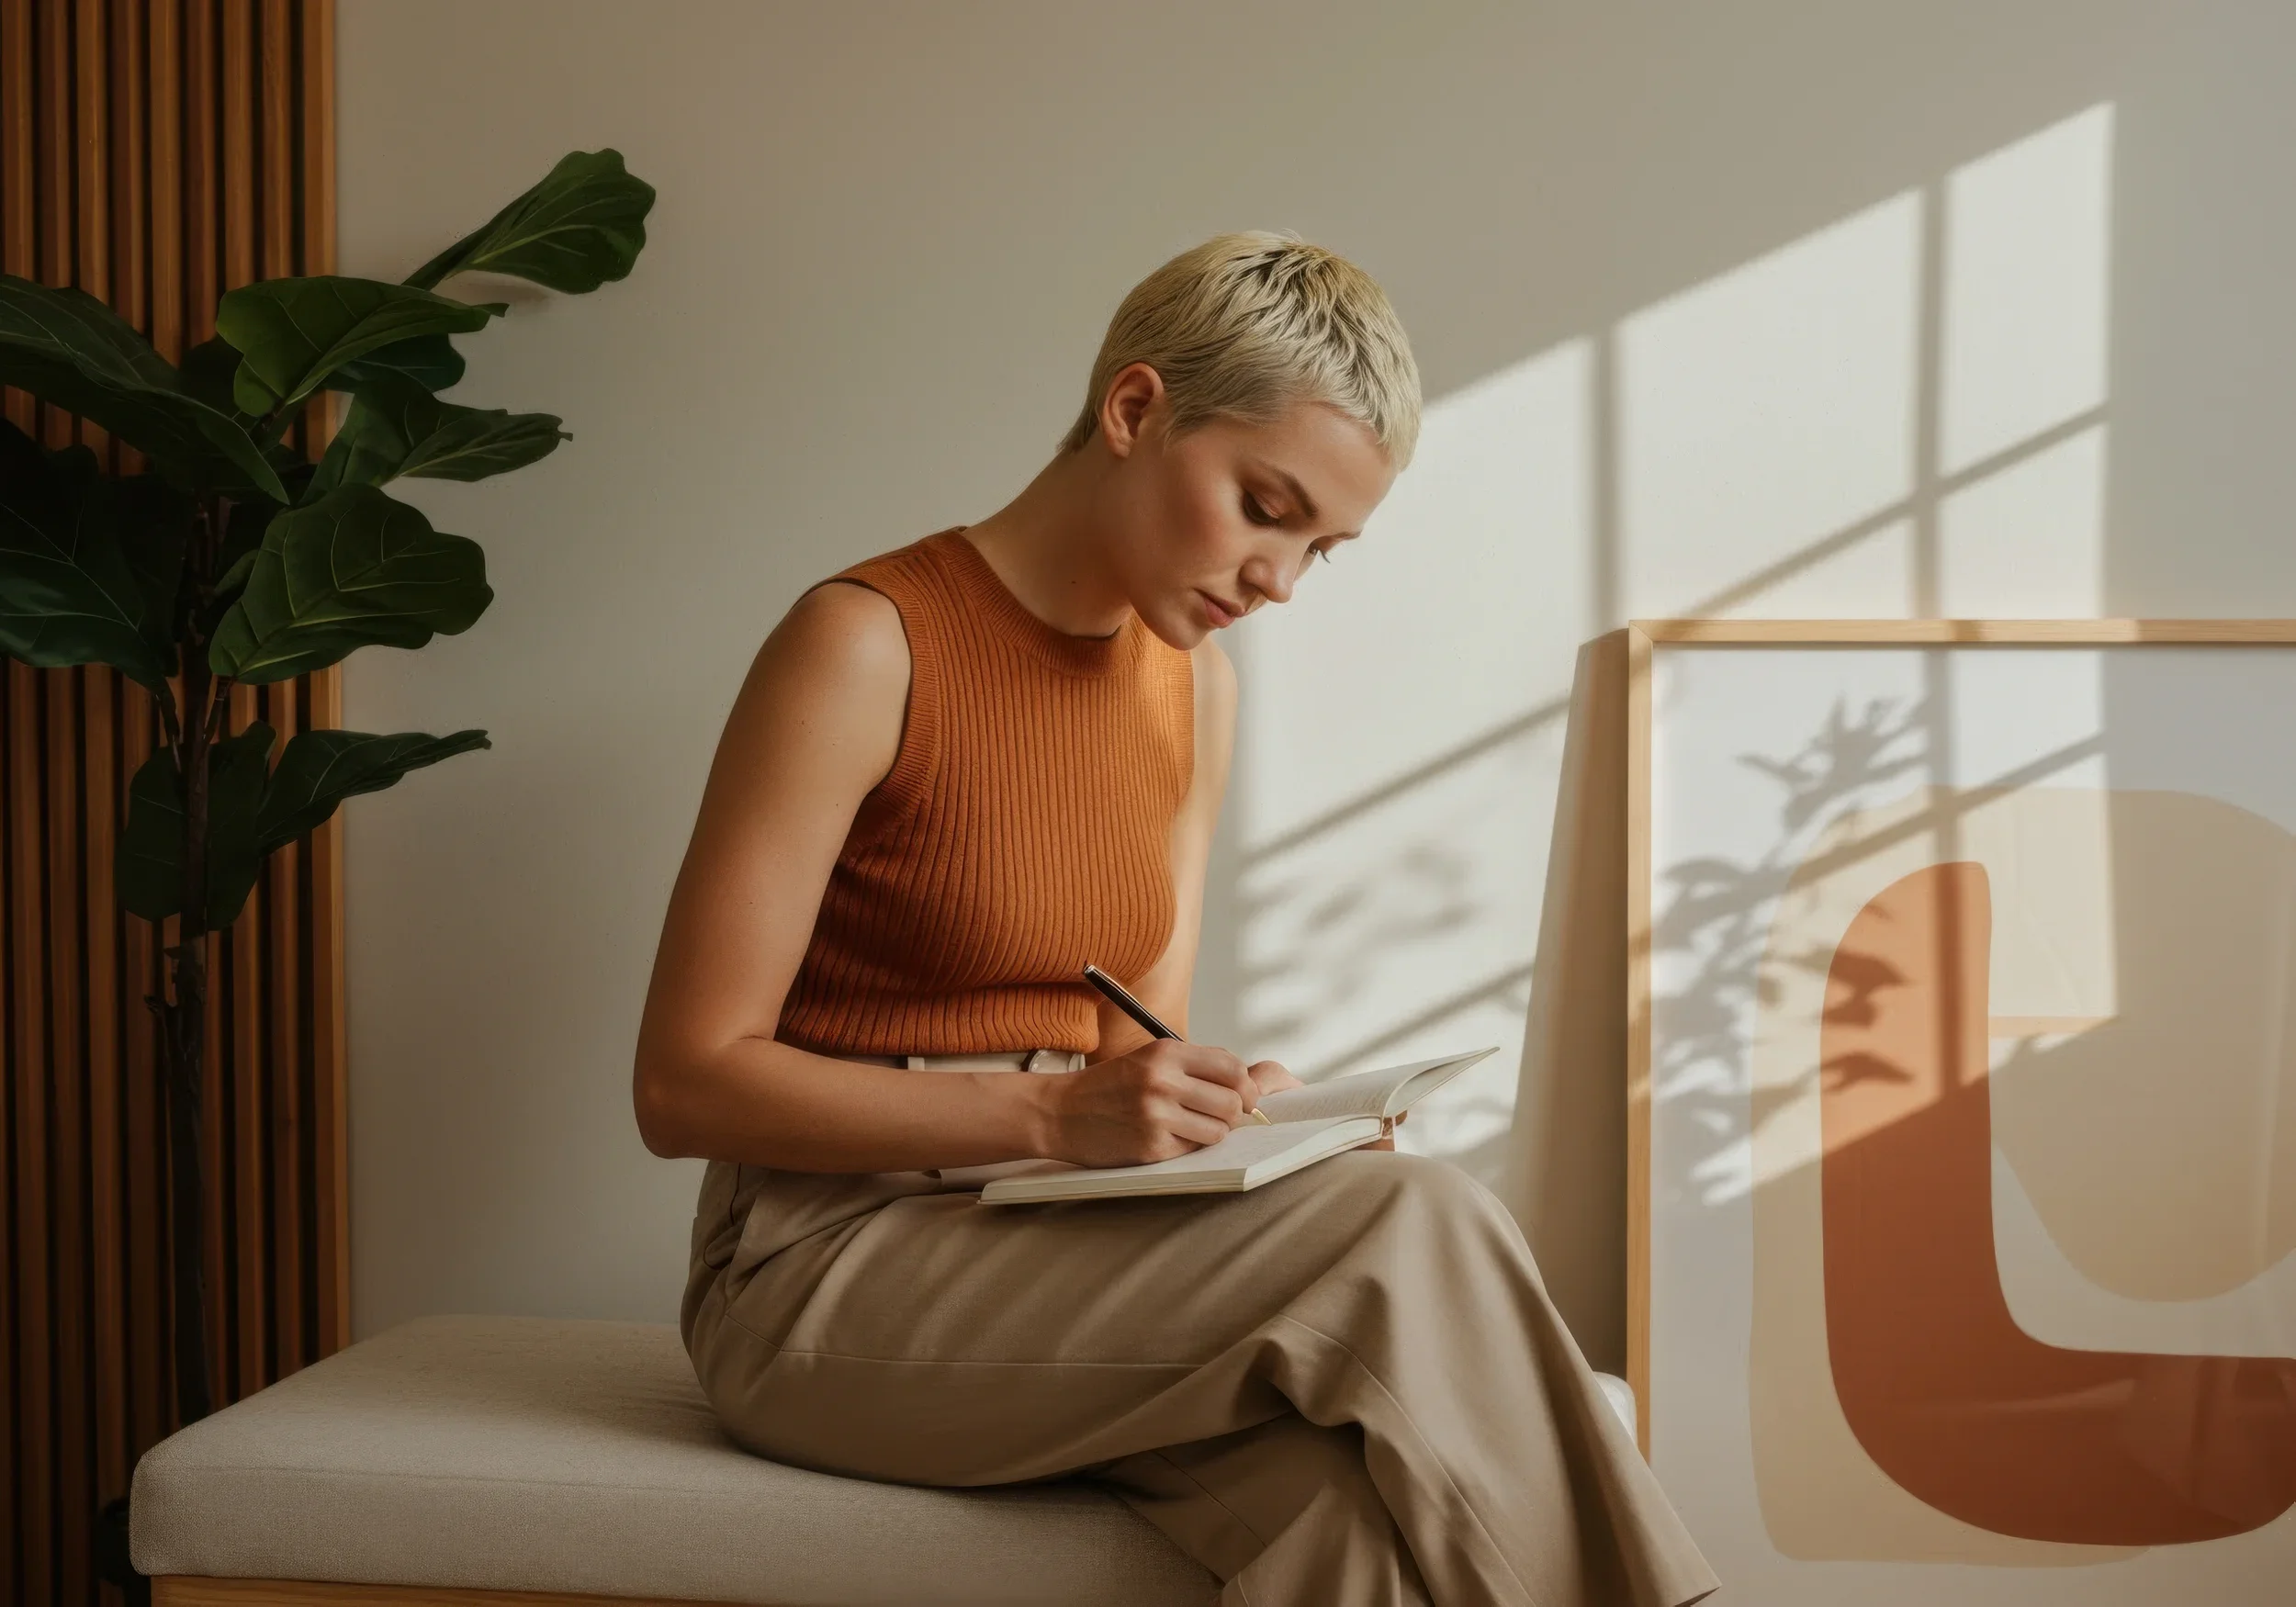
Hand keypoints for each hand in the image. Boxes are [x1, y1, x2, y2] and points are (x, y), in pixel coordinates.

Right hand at [1038, 1040, 1268, 1166]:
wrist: (1059, 1112)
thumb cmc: (1109, 1087)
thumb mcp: (1149, 1060)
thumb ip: (1194, 1067)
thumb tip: (1250, 1085)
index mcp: (1166, 1053)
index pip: (1232, 1068)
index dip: (1245, 1086)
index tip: (1244, 1097)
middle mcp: (1163, 1081)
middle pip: (1232, 1102)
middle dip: (1232, 1113)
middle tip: (1218, 1116)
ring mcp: (1156, 1116)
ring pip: (1218, 1131)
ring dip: (1211, 1133)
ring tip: (1190, 1128)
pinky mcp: (1151, 1147)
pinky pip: (1193, 1151)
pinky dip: (1187, 1147)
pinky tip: (1166, 1138)